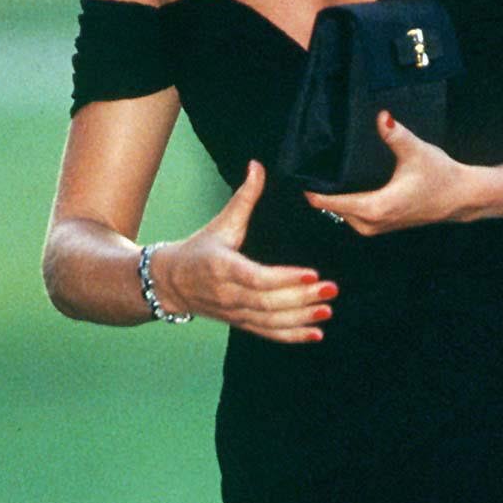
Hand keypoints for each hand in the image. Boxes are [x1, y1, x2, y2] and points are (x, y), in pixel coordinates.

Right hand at [151, 162, 335, 343]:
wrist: (171, 283)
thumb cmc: (199, 249)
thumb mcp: (221, 222)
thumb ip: (244, 197)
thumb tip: (258, 166)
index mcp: (222, 266)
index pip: (256, 277)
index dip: (285, 278)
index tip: (312, 273)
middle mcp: (227, 294)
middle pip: (268, 302)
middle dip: (302, 298)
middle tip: (331, 289)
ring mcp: (234, 312)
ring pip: (270, 321)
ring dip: (301, 319)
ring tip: (327, 310)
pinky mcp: (240, 323)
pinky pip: (267, 333)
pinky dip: (292, 336)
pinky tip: (315, 334)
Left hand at [302, 114, 473, 236]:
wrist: (461, 197)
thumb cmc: (440, 176)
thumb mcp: (416, 151)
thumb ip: (395, 134)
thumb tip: (381, 116)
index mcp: (376, 207)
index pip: (333, 203)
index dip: (314, 193)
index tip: (298, 181)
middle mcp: (373, 222)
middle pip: (334, 209)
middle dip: (321, 194)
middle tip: (306, 172)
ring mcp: (377, 227)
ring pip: (344, 215)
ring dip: (334, 201)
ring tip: (320, 179)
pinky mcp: (382, 226)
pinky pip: (355, 217)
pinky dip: (346, 205)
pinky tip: (342, 189)